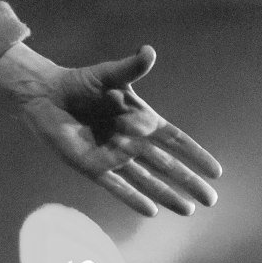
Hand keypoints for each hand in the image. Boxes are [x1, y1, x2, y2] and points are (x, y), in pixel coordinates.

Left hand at [0, 42, 220, 216]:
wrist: (46, 95)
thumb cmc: (79, 83)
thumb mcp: (108, 75)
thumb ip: (131, 69)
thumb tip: (148, 51)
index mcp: (139, 120)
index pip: (174, 141)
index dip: (195, 154)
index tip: (216, 170)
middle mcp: (129, 142)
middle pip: (166, 166)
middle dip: (188, 182)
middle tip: (211, 199)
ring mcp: (112, 156)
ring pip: (146, 180)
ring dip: (167, 195)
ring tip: (187, 209)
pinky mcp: (91, 166)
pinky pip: (116, 186)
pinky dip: (132, 198)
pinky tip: (150, 211)